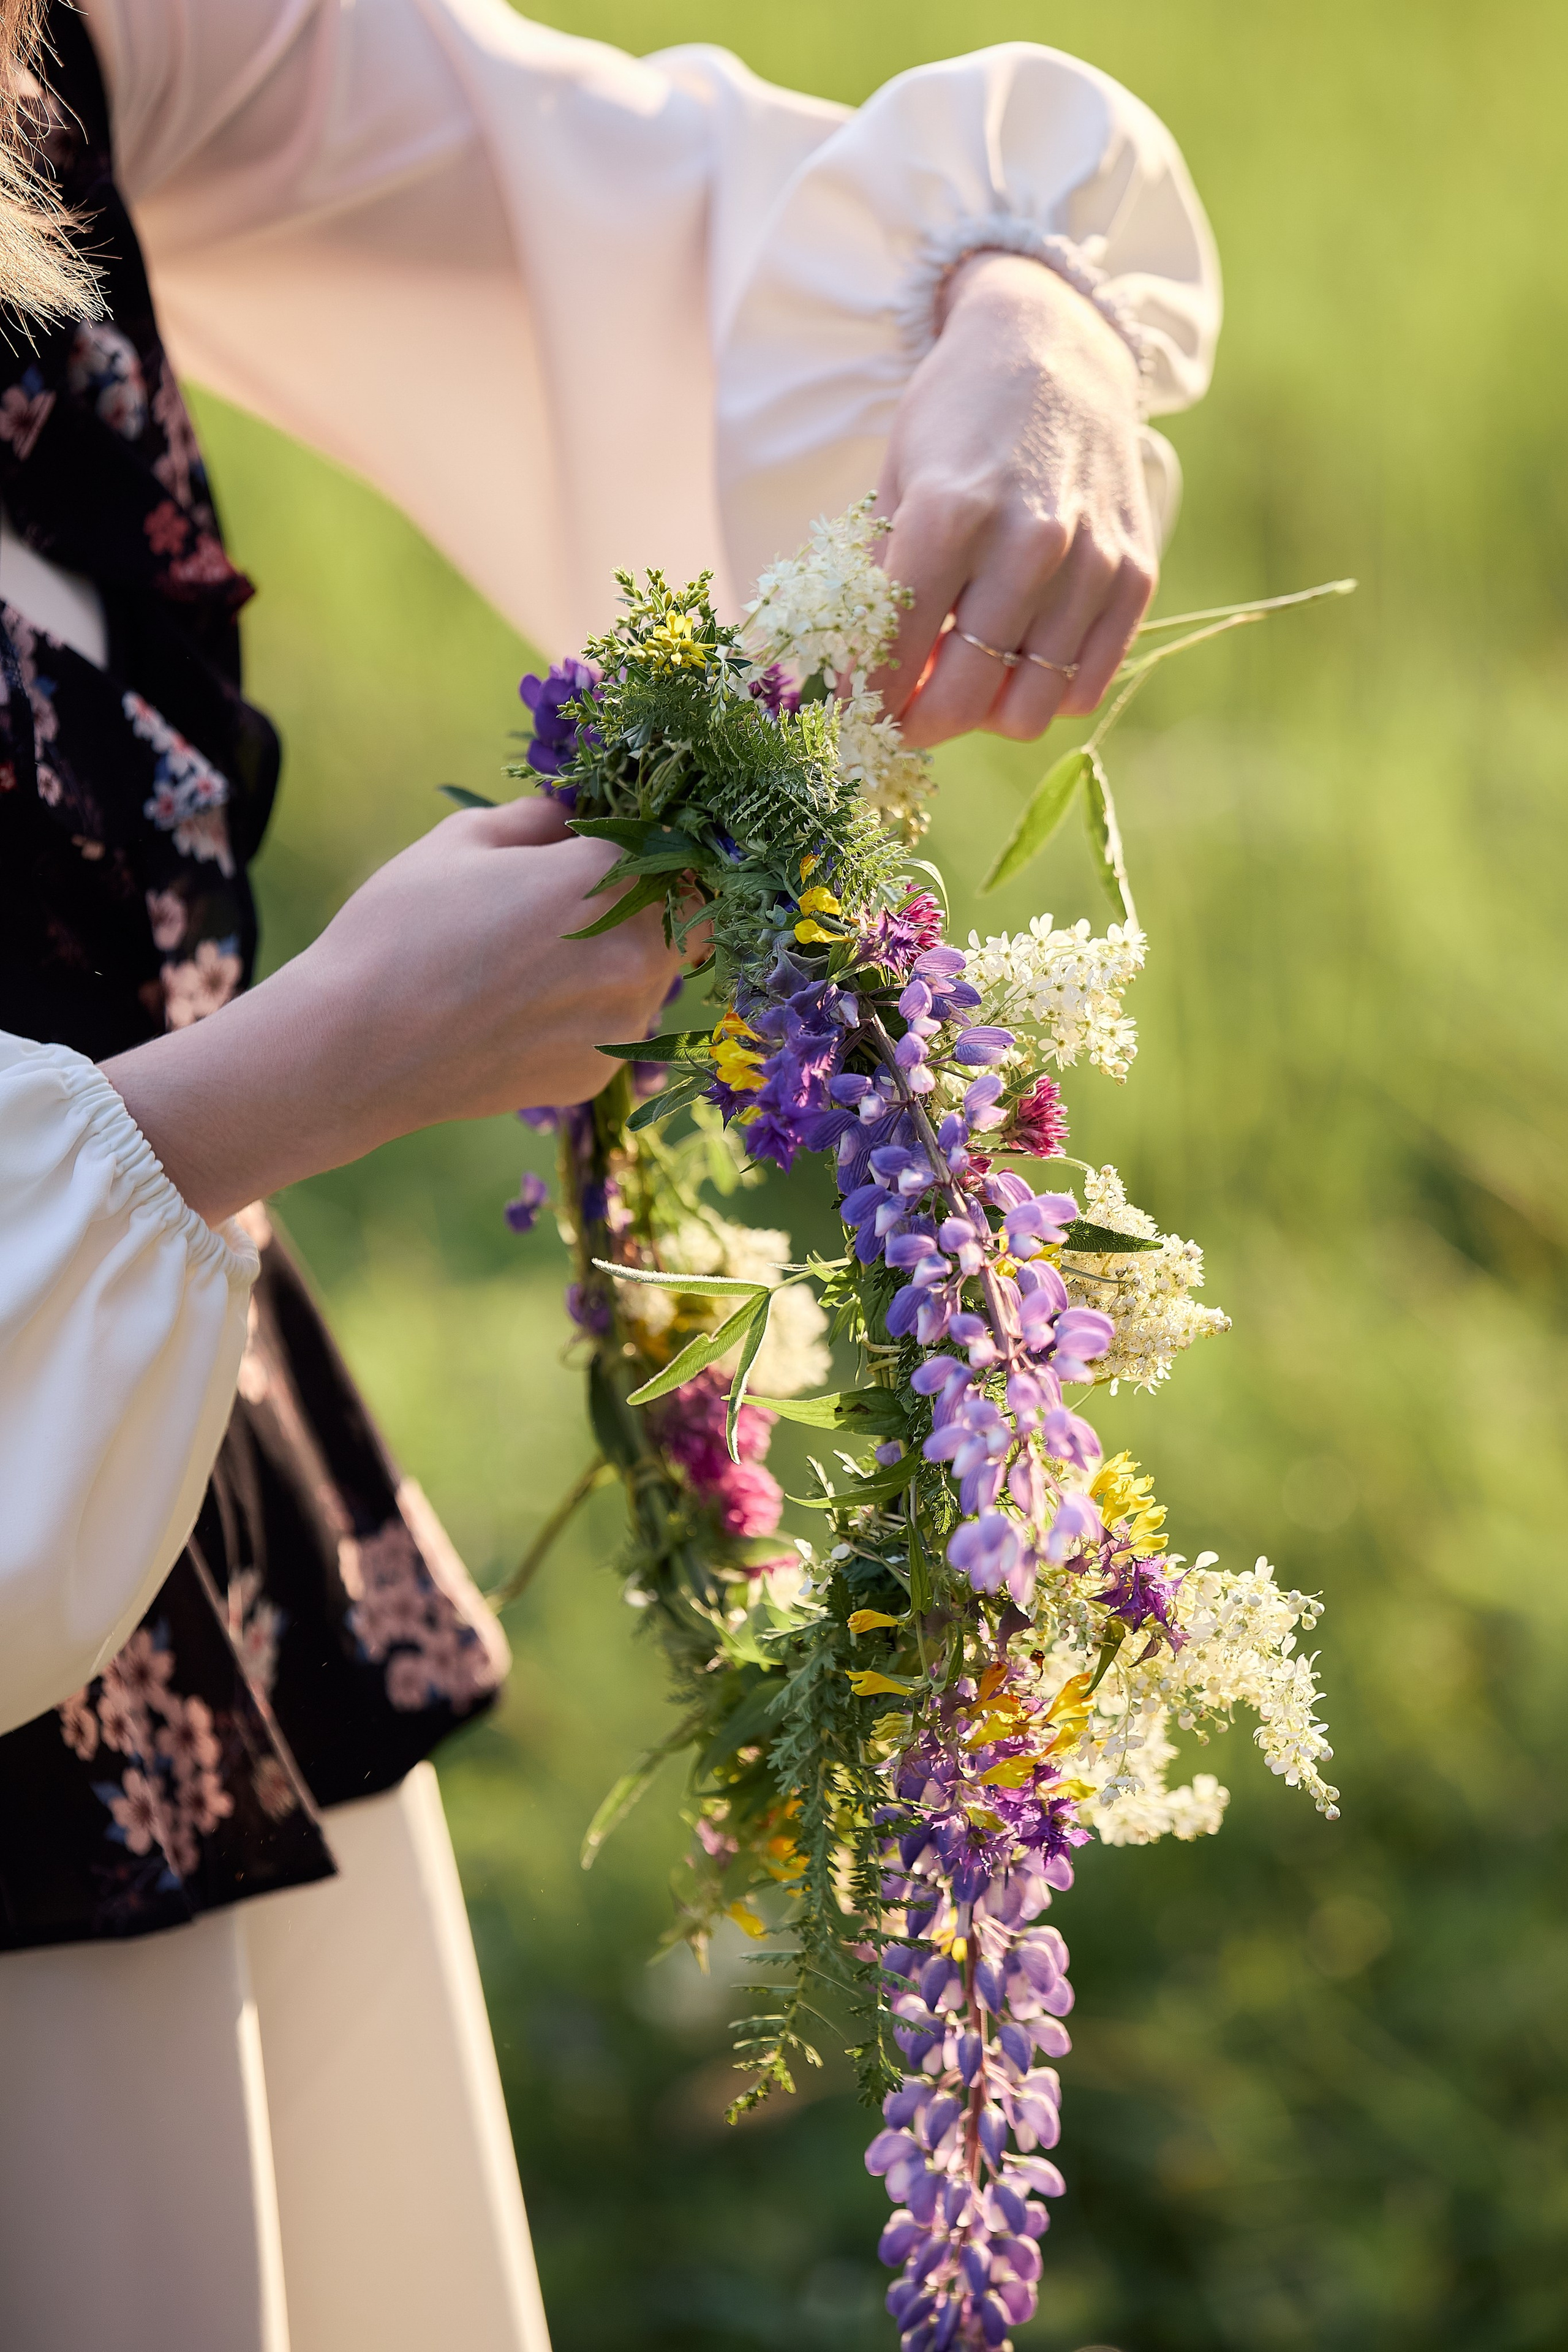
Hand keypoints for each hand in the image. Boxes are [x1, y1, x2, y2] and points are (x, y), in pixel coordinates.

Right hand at [102, 797, 680, 1223]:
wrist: (354, 1049)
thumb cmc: (399, 929)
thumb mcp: (460, 841)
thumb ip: (536, 821)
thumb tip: (574, 816)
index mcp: (604, 878)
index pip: (677, 844)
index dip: (659, 837)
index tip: (627, 839)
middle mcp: (633, 951)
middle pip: (690, 912)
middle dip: (660, 898)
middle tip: (603, 894)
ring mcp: (622, 1019)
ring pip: (660, 972)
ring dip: (629, 954)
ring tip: (552, 954)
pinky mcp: (600, 1069)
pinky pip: (620, 1025)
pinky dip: (594, 1009)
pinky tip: (530, 1007)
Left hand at [871, 251, 1156, 747]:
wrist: (1056, 349)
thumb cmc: (957, 422)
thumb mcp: (895, 487)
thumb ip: (878, 589)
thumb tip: (853, 687)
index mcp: (949, 516)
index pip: (892, 658)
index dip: (862, 703)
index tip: (850, 715)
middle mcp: (1028, 543)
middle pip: (963, 700)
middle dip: (920, 723)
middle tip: (903, 713)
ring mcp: (1090, 563)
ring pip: (1028, 711)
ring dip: (985, 712)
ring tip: (965, 674)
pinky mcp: (1136, 574)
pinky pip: (1084, 689)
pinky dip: (1043, 693)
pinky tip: (1018, 659)